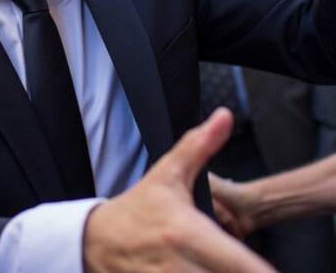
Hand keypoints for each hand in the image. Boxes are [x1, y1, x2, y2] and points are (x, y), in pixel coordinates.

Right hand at [83, 108, 274, 271]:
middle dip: (245, 272)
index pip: (241, 265)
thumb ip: (199, 146)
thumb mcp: (168, 173)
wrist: (99, 240)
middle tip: (245, 262)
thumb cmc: (139, 207)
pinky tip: (203, 269)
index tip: (273, 272)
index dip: (263, 272)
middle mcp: (181, 266)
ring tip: (219, 263)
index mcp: (187, 233)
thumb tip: (224, 117)